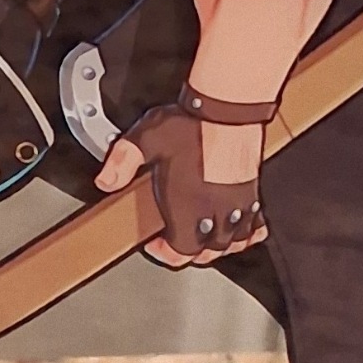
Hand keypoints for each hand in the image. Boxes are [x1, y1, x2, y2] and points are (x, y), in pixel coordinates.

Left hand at [95, 106, 267, 266]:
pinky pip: (256, 225)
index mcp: (187, 207)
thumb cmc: (193, 124)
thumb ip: (121, 162)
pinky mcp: (252, 192)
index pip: (181, 252)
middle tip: (177, 237)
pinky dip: (248, 232)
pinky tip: (238, 225)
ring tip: (204, 235)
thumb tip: (106, 181)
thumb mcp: (145, 139)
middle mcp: (214, 211)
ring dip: (218, 244)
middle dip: (191, 250)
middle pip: (209, 251)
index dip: (166, 254)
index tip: (156, 243)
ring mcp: (237, 204)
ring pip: (233, 242)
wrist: (229, 107)